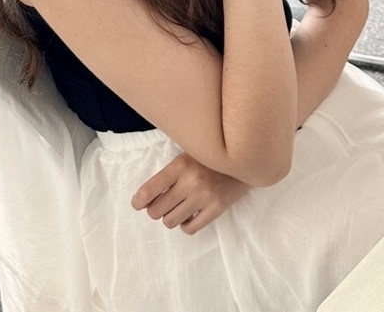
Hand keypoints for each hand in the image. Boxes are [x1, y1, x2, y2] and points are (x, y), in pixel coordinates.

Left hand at [131, 152, 249, 234]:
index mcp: (180, 166)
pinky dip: (186, 225)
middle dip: (155, 210)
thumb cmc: (210, 157)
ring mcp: (205, 197)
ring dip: (170, 217)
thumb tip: (146, 199)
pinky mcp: (217, 208)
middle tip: (163, 204)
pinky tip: (190, 215)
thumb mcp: (187, 154)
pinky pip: (190, 228)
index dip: (138, 201)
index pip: (148, 191)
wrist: (246, 158)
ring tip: (178, 208)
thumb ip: (169, 173)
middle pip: (156, 211)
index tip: (138, 204)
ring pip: (170, 221)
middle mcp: (191, 182)